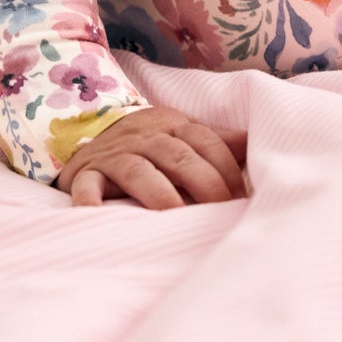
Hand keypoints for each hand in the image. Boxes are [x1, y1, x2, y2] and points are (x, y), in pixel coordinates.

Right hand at [55, 105, 247, 208]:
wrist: (87, 133)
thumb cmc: (148, 144)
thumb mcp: (181, 135)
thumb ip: (217, 141)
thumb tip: (256, 140)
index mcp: (173, 125)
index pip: (206, 141)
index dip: (227, 169)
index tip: (241, 199)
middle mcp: (144, 137)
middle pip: (177, 156)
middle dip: (203, 183)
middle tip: (219, 212)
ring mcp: (114, 155)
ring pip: (138, 169)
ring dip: (158, 193)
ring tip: (174, 215)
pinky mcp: (85, 173)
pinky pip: (87, 184)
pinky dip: (89, 198)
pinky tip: (96, 213)